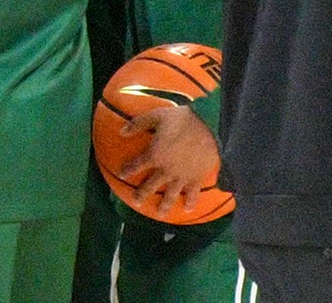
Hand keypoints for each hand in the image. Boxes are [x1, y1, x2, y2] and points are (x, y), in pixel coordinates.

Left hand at [117, 104, 220, 219]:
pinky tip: (188, 209)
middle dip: (142, 195)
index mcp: (154, 154)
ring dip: (164, 206)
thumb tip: (121, 132)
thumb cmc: (182, 119)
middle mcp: (166, 170)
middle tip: (136, 202)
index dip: (128, 170)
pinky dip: (190, 202)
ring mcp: (182, 177)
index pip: (136, 165)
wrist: (210, 126)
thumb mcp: (157, 116)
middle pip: (150, 186)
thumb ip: (138, 124)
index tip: (122, 175)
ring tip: (160, 214)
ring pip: (170, 195)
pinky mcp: (197, 178)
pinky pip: (192, 194)